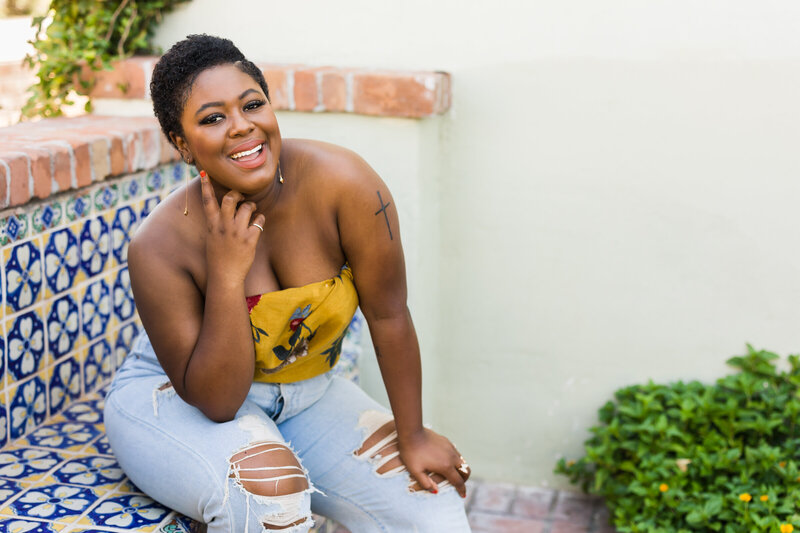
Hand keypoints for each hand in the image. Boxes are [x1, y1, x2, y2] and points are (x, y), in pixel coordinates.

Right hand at [200, 170, 264, 284]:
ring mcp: (237, 232)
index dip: (206, 185)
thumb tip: (225, 210)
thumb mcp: (212, 238)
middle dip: (237, 194)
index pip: (208, 201)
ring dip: (252, 207)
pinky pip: (259, 221)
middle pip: (230, 198)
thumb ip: (217, 223)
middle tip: (241, 197)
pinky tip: (258, 225)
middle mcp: (224, 226)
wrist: (225, 276)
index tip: (206, 172)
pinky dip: (260, 220)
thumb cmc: (219, 257)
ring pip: (248, 207)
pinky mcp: (250, 240)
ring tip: (251, 212)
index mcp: (212, 225)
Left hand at [398, 428, 470, 497]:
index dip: (462, 490)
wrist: (411, 433)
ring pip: (462, 461)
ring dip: (461, 469)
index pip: (458, 481)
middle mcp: (451, 457)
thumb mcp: (415, 472)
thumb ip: (425, 483)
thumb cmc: (411, 453)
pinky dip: (455, 460)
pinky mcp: (447, 441)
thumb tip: (436, 491)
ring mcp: (450, 448)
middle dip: (465, 479)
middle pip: (466, 470)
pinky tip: (447, 461)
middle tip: (459, 484)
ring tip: (453, 473)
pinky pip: (456, 453)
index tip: (463, 496)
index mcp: (445, 466)